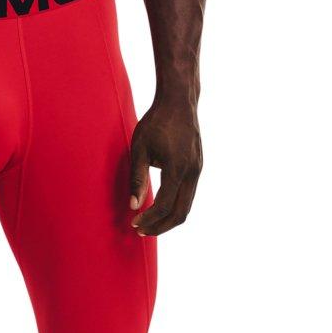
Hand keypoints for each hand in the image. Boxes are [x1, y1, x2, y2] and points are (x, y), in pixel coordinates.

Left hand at [128, 101, 202, 236]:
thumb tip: (133, 206)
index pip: (164, 205)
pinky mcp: (197, 167)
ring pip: (187, 205)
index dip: (148, 219)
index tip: (133, 223)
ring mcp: (198, 170)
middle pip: (181, 213)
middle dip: (161, 227)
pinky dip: (175, 206)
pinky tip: (160, 208)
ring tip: (149, 224)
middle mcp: (192, 172)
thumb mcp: (139, 149)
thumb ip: (137, 178)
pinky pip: (188, 194)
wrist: (179, 101)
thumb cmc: (156, 122)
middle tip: (141, 232)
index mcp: (177, 168)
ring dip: (168, 219)